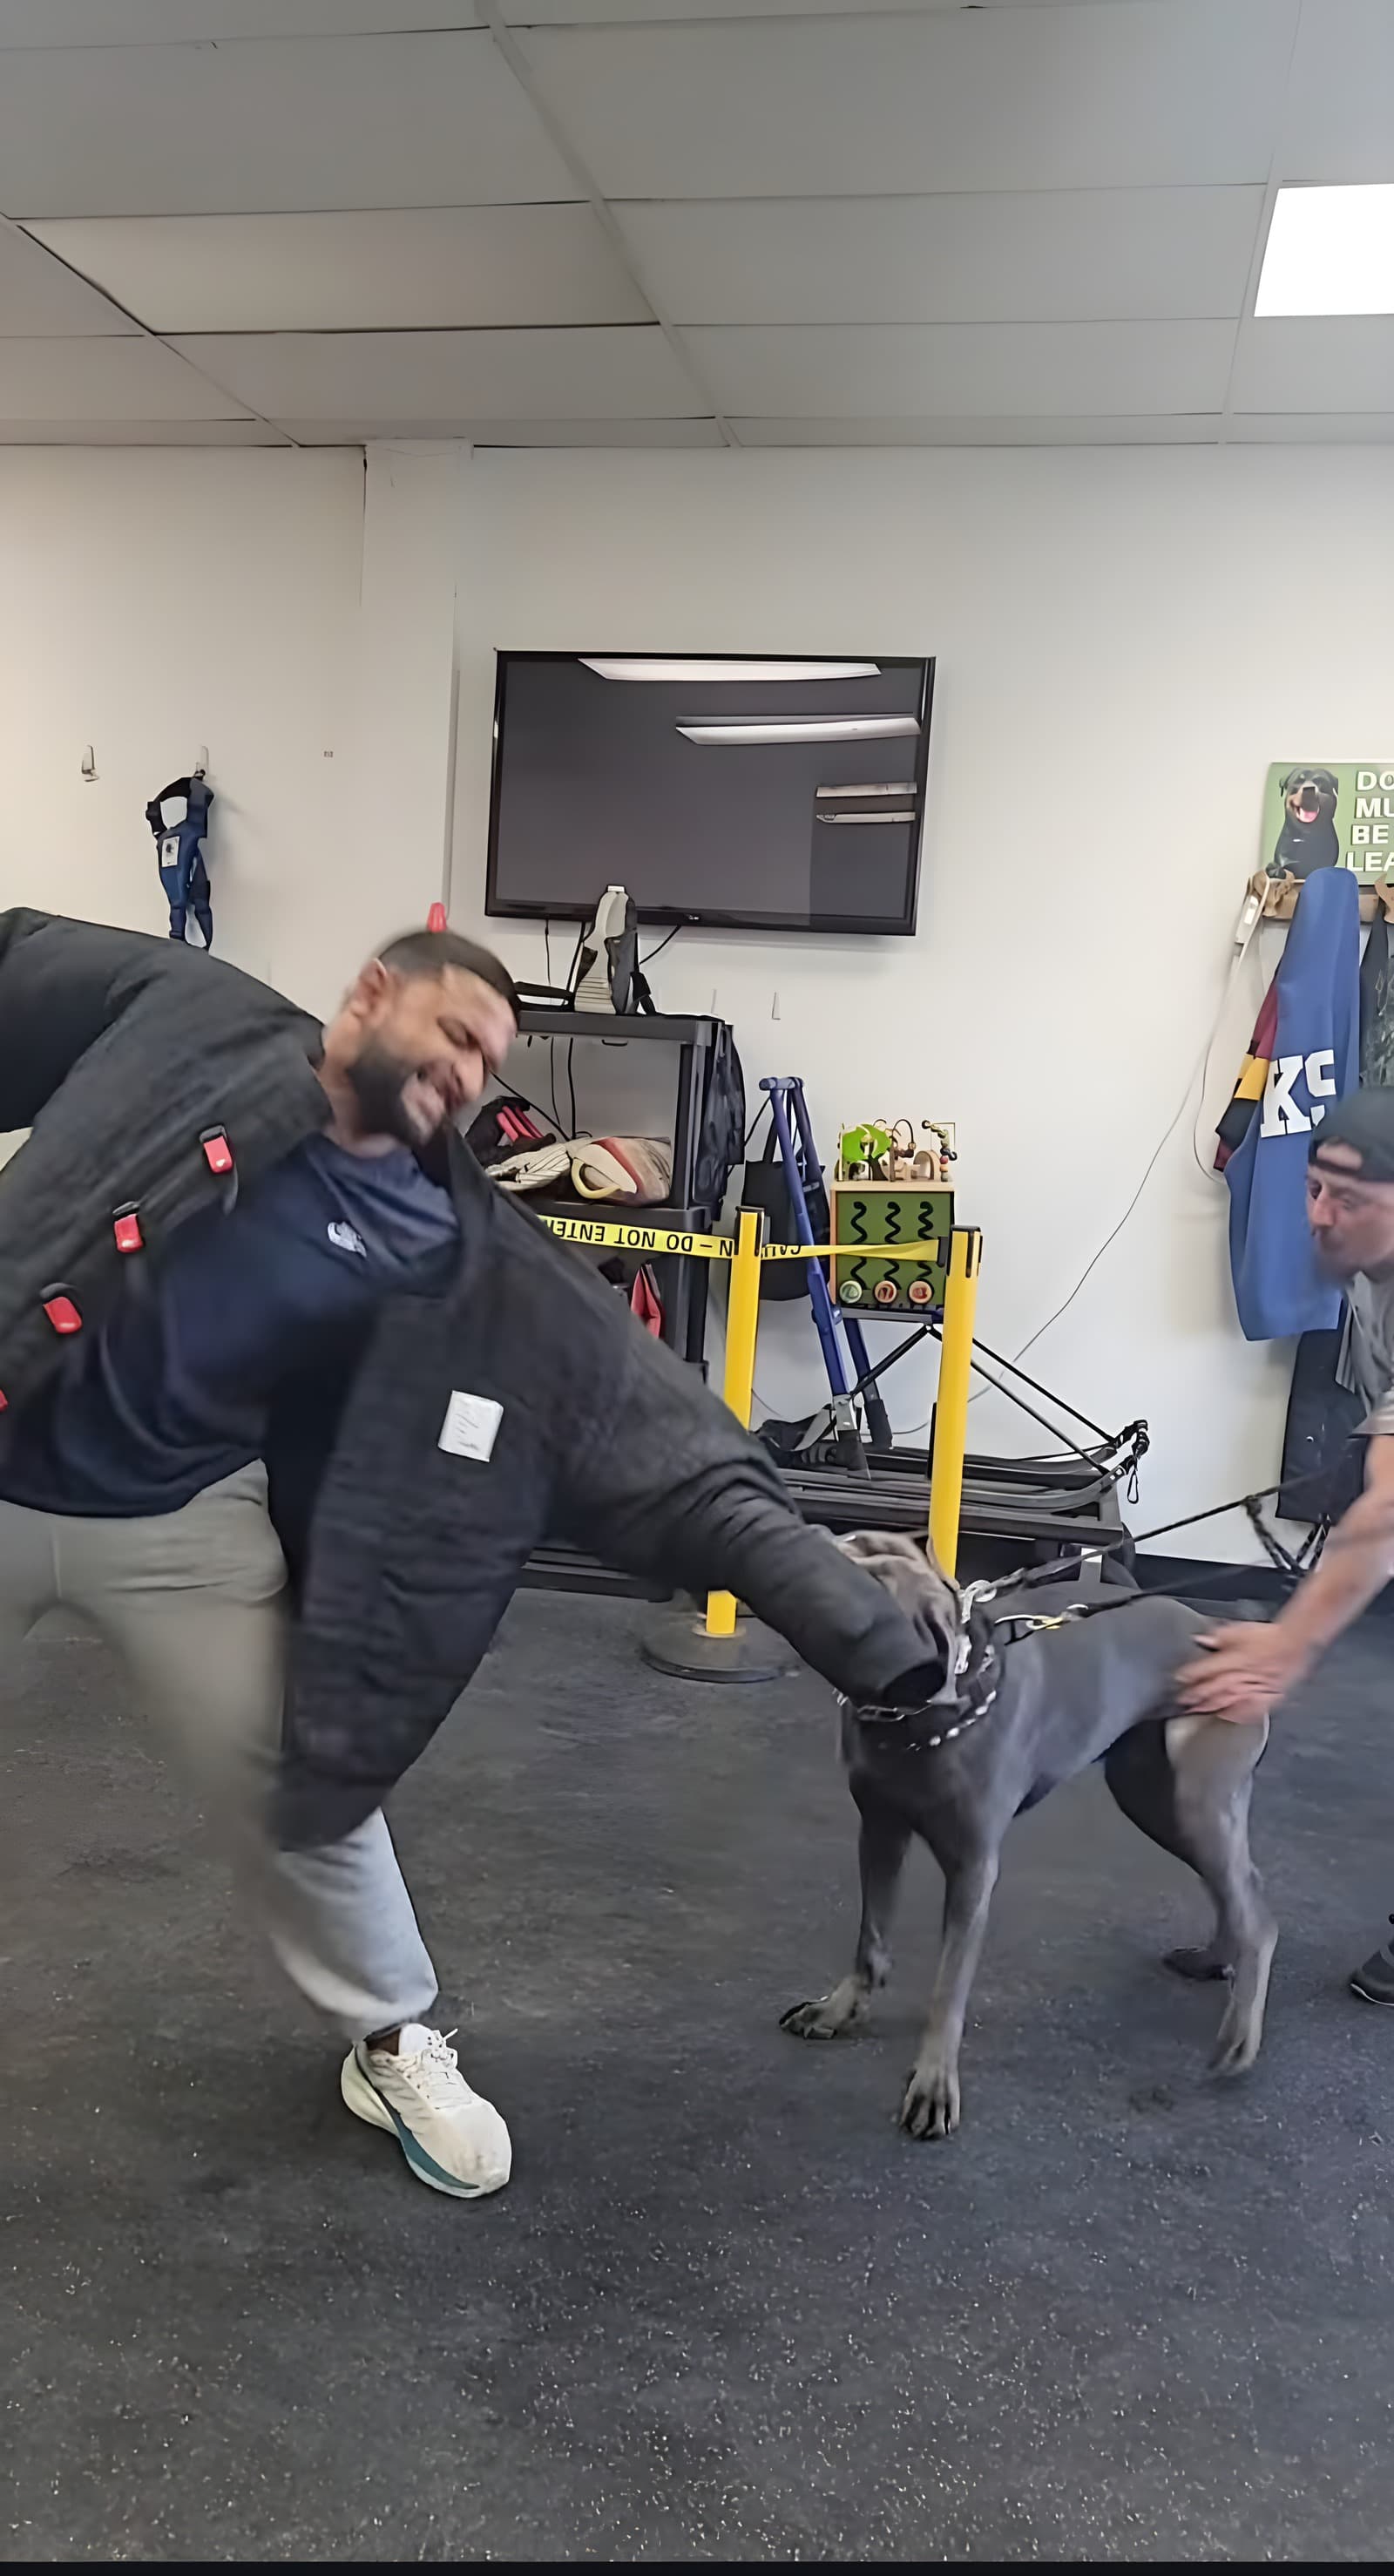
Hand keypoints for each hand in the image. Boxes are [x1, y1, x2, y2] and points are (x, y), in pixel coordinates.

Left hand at [1176, 1623, 1304, 1722]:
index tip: (1178, 1680)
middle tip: (1180, 1702)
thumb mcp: (1239, 1630)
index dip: (1189, 1676)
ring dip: (1209, 1707)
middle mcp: (1240, 1677)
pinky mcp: (1267, 1697)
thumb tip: (1201, 1640)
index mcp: (1231, 1660)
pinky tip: (1226, 1717)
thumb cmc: (1269, 1636)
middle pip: (1211, 1689)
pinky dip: (1236, 1714)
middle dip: (1194, 1697)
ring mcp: (1253, 1690)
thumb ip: (1219, 1636)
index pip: (1204, 1671)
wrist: (1295, 1644)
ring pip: (1226, 1701)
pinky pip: (1249, 1710)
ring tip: (1196, 1711)